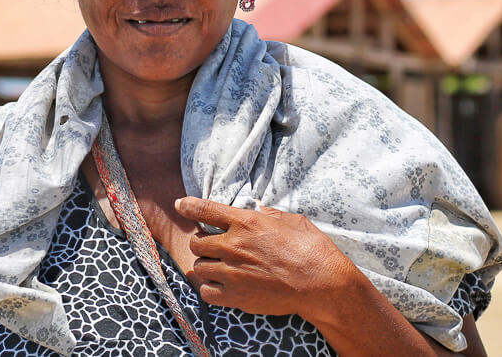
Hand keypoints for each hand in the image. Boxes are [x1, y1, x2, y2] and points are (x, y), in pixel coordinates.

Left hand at [174, 197, 358, 317]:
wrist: (321, 284)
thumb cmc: (312, 249)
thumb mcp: (293, 221)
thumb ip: (271, 214)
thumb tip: (260, 210)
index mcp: (246, 222)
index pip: (205, 209)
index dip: (188, 205)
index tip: (180, 204)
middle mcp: (233, 246)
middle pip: (196, 242)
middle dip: (200, 242)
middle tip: (210, 245)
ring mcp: (232, 272)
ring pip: (198, 267)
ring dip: (205, 265)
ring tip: (216, 266)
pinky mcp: (236, 296)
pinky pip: (206, 292)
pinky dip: (209, 288)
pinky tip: (220, 285)